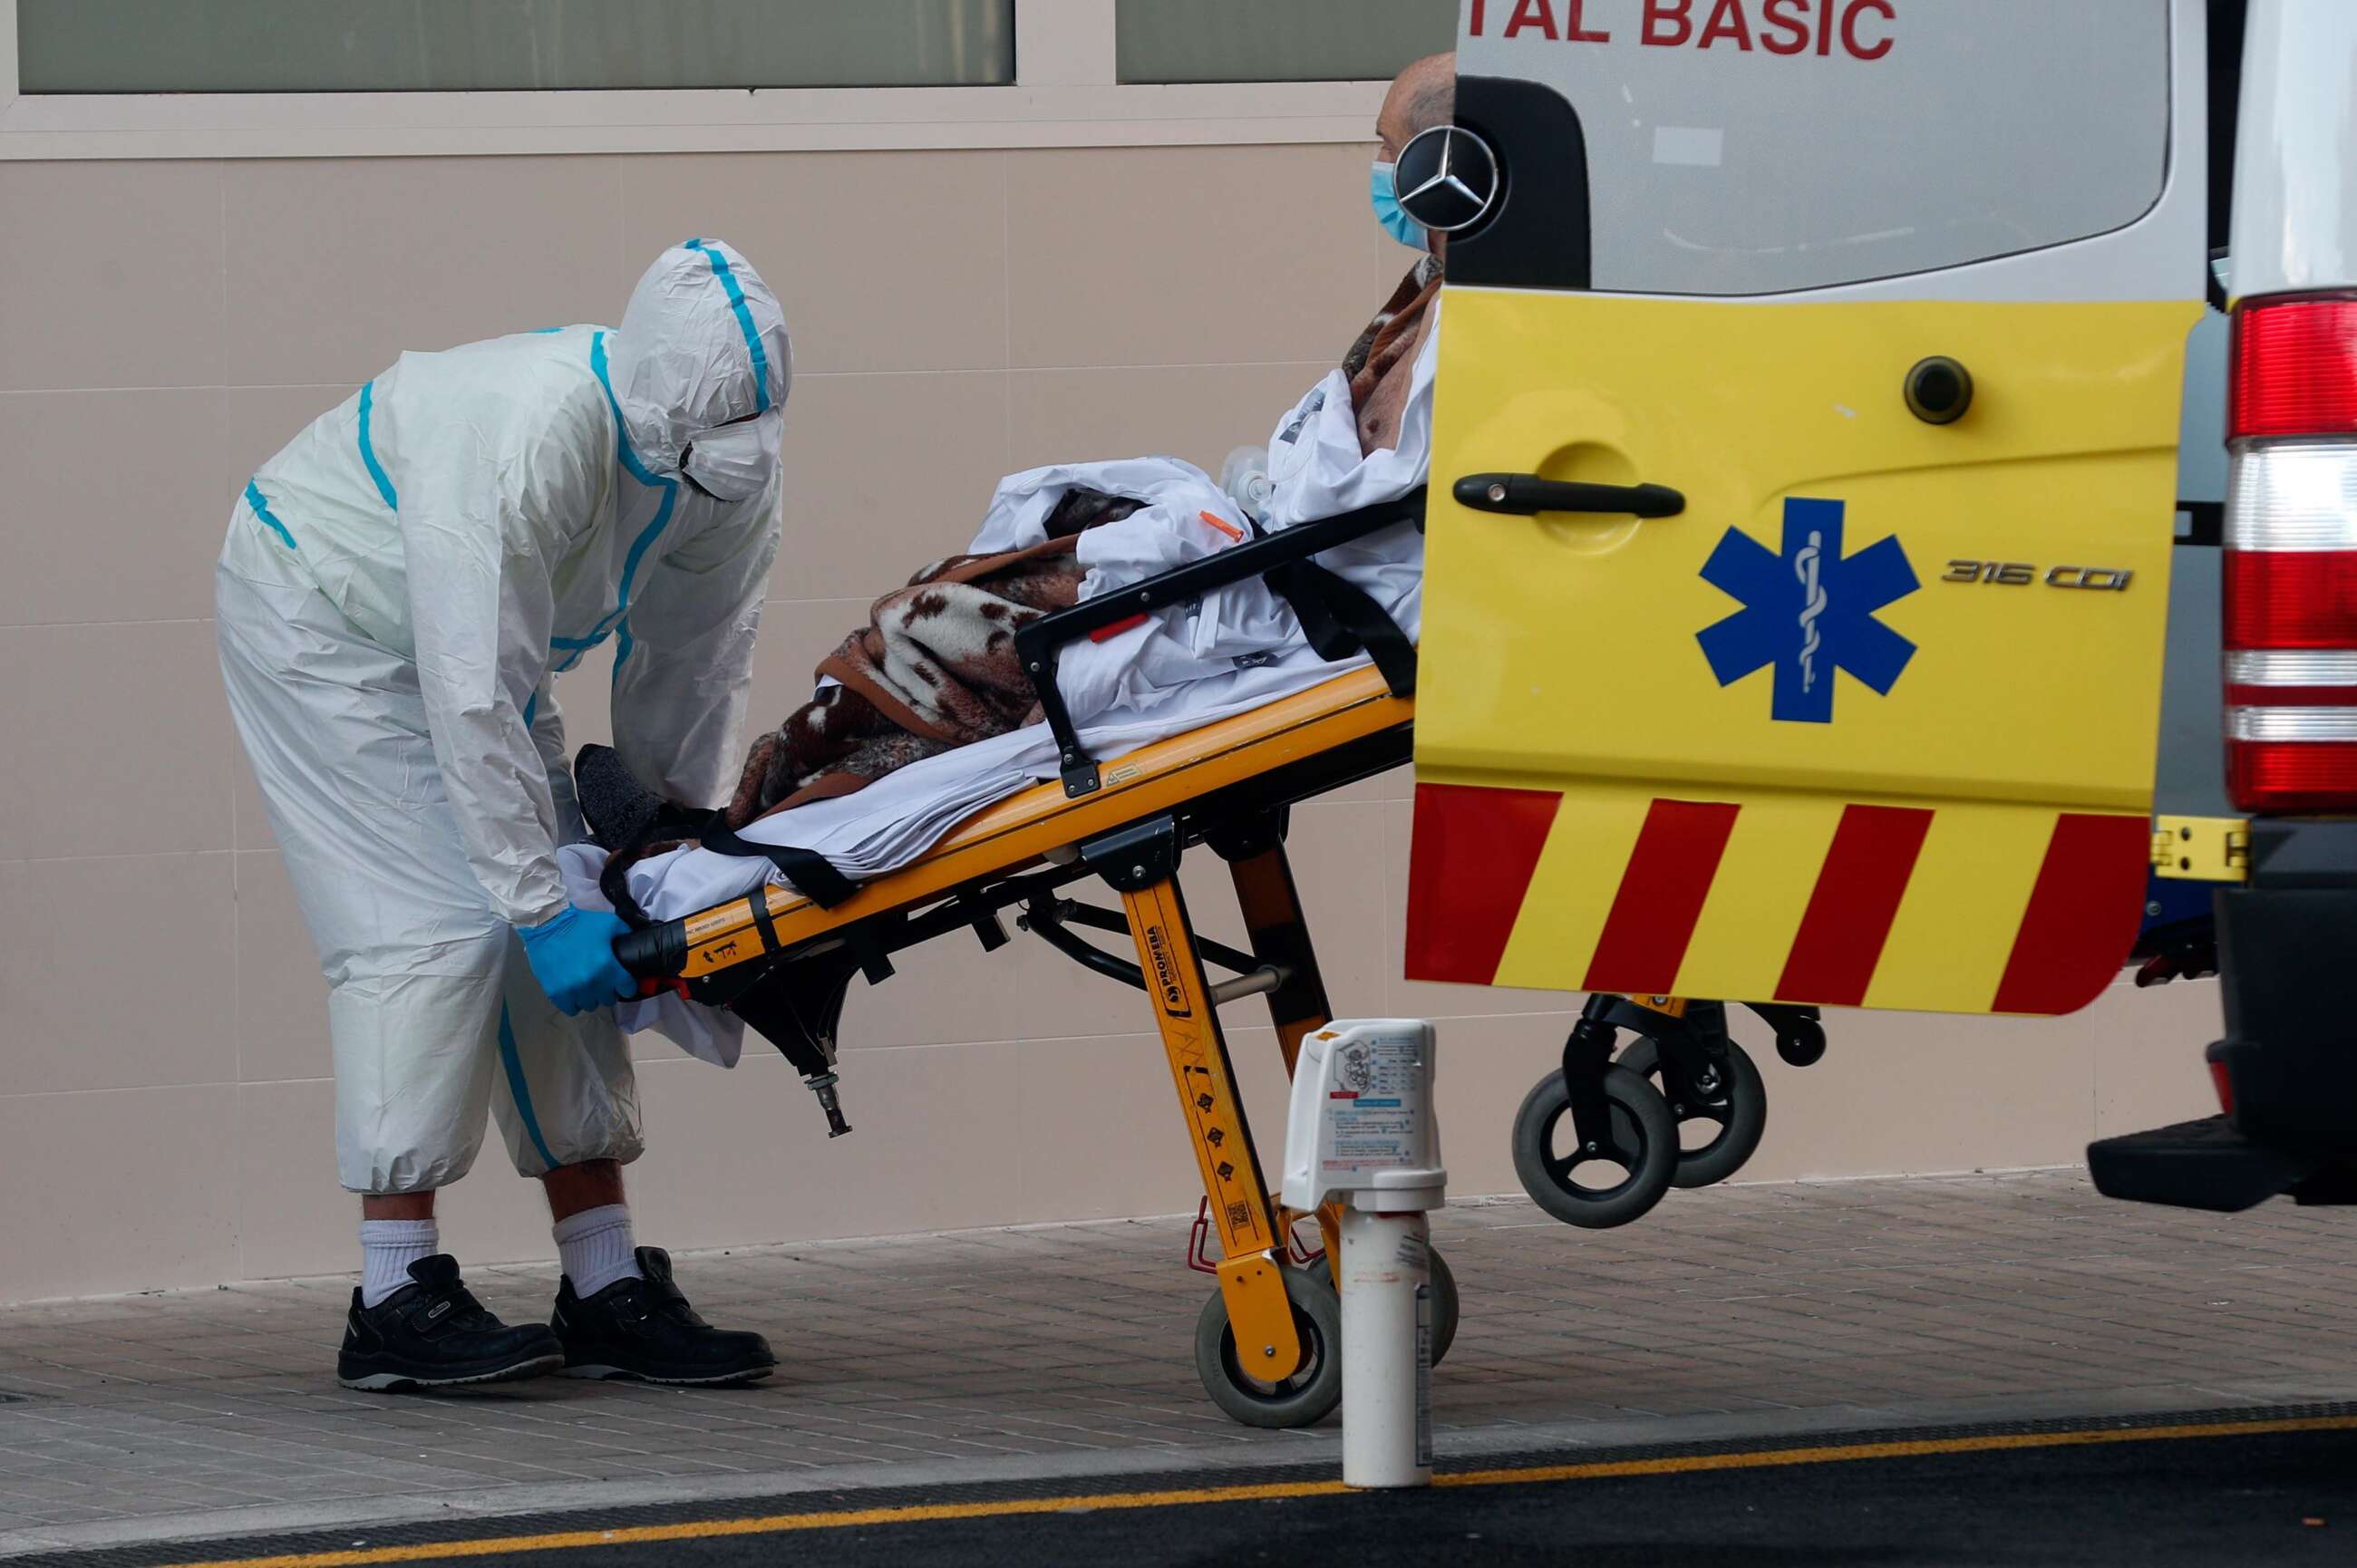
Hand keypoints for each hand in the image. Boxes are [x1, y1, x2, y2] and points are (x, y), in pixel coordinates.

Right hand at [517, 906, 638, 1015]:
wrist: (548, 925)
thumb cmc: (580, 924)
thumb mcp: (610, 923)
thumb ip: (626, 935)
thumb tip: (636, 945)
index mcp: (608, 966)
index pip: (628, 989)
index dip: (627, 985)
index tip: (622, 982)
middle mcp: (592, 982)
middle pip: (608, 999)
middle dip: (608, 990)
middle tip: (602, 981)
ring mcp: (573, 990)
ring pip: (590, 1005)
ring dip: (590, 997)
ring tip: (586, 986)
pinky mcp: (557, 993)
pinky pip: (571, 1009)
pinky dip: (574, 1003)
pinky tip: (574, 992)